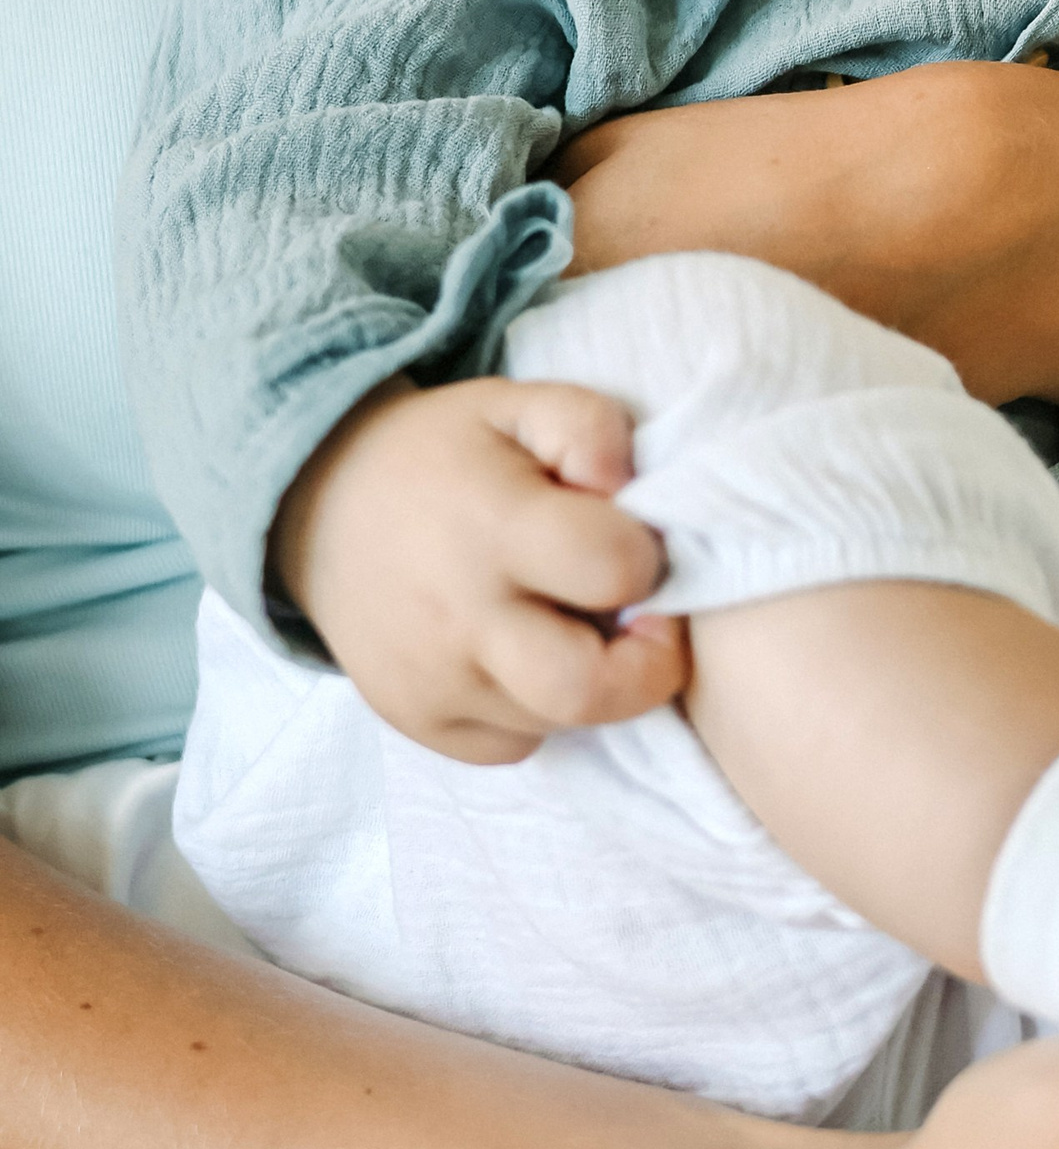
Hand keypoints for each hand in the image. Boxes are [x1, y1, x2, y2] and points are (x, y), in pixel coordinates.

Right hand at [272, 378, 688, 763]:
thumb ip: (593, 429)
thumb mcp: (519, 403)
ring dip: (590, 679)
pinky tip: (523, 652)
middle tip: (642, 621)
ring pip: (558, 721)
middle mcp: (457, 619)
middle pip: (589, 690)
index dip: (648, 558)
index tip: (637, 547)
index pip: (613, 570)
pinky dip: (537, 710)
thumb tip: (630, 496)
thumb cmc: (443, 453)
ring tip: (567, 619)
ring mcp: (430, 684)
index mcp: (491, 527)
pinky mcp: (416, 722)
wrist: (321, 507)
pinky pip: (513, 745)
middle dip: (647, 665)